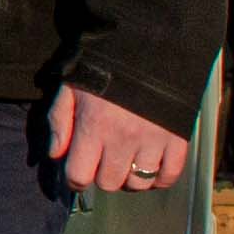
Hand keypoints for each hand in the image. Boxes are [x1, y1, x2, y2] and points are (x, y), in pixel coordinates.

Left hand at [50, 84, 191, 196]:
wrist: (149, 50)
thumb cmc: (104, 70)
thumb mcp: (70, 89)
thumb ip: (59, 122)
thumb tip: (56, 154)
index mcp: (94, 126)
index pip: (79, 175)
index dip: (75, 179)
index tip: (77, 174)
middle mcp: (123, 139)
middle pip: (109, 183)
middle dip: (102, 177)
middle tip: (103, 162)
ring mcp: (153, 142)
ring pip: (139, 184)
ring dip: (130, 179)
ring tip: (126, 164)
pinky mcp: (178, 140)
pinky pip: (169, 176)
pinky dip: (160, 179)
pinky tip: (151, 169)